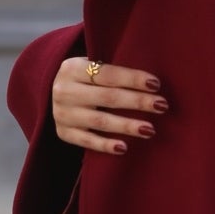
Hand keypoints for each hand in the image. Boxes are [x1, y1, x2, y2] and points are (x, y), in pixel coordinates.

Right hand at [51, 58, 168, 155]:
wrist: (52, 92)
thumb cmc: (85, 78)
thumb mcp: (90, 65)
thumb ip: (112, 70)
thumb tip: (151, 82)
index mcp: (72, 68)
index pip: (108, 74)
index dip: (133, 79)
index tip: (156, 84)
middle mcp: (64, 91)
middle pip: (107, 97)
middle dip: (137, 102)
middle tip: (161, 106)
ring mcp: (62, 113)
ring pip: (100, 121)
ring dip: (127, 125)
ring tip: (150, 129)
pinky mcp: (63, 132)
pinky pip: (87, 141)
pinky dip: (105, 145)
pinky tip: (124, 147)